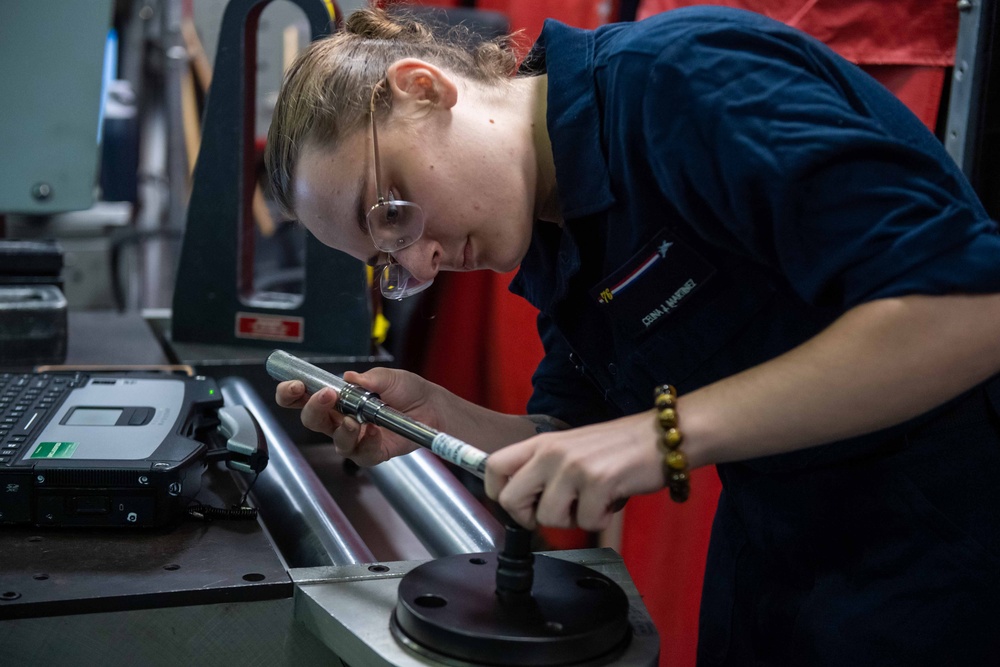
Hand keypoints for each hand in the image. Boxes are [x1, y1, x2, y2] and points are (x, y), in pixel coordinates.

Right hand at [274, 367, 440, 465]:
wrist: (432, 407)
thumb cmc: (408, 390)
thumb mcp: (389, 377)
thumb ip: (368, 378)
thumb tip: (349, 378)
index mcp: (338, 397)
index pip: (304, 397)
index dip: (292, 393)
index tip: (295, 385)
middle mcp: (341, 419)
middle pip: (312, 420)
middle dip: (312, 408)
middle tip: (325, 396)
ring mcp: (355, 437)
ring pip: (335, 440)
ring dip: (341, 430)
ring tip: (354, 420)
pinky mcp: (371, 452)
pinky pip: (360, 453)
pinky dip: (365, 442)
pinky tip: (374, 431)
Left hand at [484, 411, 666, 530]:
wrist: (662, 437)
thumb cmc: (618, 448)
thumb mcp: (571, 448)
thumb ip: (545, 468)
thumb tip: (522, 499)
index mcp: (541, 443)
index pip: (493, 466)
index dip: (500, 493)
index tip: (521, 504)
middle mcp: (551, 452)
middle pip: (510, 500)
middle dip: (531, 518)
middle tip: (558, 512)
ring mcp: (573, 467)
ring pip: (547, 518)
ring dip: (572, 519)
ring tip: (591, 501)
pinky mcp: (598, 482)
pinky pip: (585, 522)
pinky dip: (600, 519)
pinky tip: (610, 501)